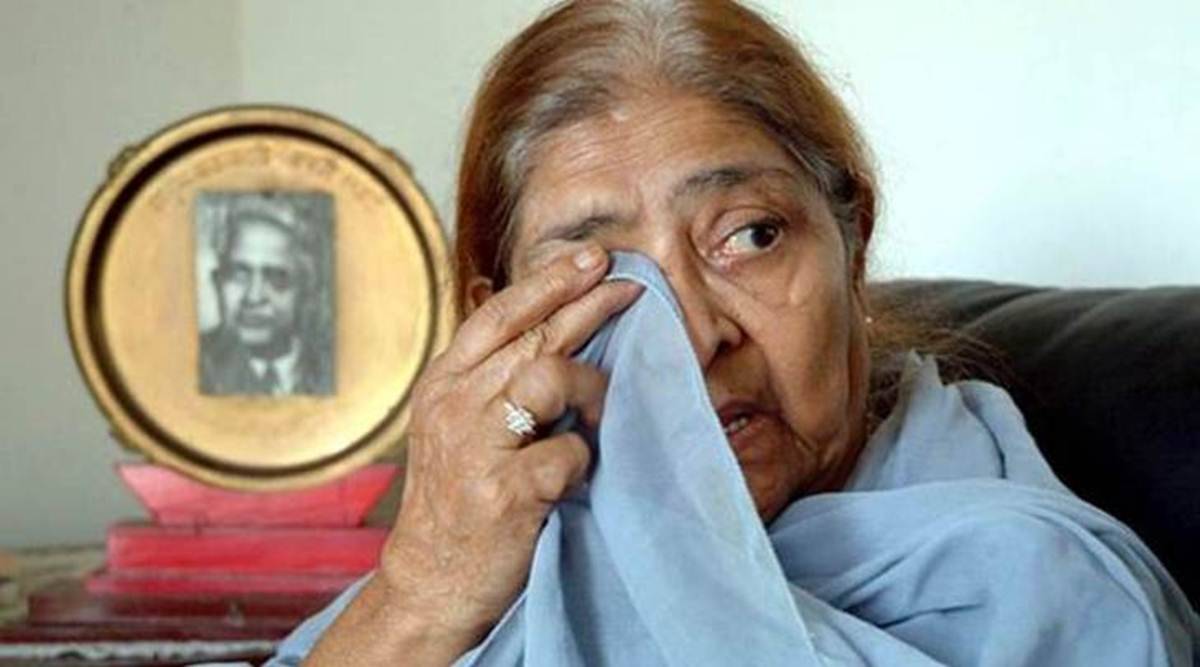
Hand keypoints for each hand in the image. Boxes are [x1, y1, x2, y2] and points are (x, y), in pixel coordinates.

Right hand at [379, 245, 641, 647]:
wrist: (433, 582)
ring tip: (600, 409)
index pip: (496, 316)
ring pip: (550, 378)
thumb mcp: (455, 429)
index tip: (591, 259)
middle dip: (588, 304)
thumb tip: (552, 330)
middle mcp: (453, 407)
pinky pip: (568, 452)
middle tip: (631, 286)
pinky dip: (582, 461)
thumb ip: (490, 382)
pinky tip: (571, 478)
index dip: (547, 282)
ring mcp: (475, 448)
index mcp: (441, 385)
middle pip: (532, 336)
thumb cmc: (458, 500)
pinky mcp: (503, 491)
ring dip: (590, 389)